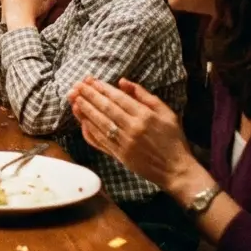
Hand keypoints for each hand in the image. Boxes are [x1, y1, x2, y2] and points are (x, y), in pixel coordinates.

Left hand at [69, 77, 205, 195]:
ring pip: (100, 123)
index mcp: (145, 116)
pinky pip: (100, 140)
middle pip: (105, 108)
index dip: (102, 88)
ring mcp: (124, 143)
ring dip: (85, 110)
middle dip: (89, 96)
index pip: (118, 98)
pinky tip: (81, 121)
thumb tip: (123, 81)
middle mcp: (132, 128)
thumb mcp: (166, 112)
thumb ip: (145, 96)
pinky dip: (89, 130)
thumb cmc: (173, 139)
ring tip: (74, 99)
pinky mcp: (119, 155)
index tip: (90, 80)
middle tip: (76, 86)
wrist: (176, 169)